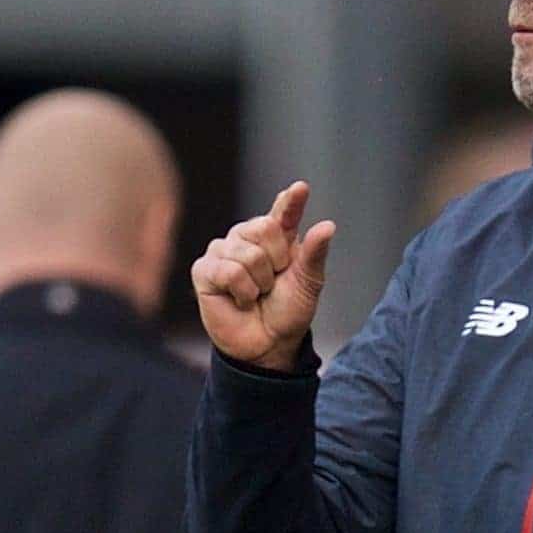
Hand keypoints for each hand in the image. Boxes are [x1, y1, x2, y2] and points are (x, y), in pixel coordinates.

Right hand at [191, 181, 335, 371]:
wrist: (268, 343)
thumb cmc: (288, 311)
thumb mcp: (308, 282)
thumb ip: (314, 253)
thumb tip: (328, 225)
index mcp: (277, 236)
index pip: (283, 212)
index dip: (291, 201)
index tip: (300, 189)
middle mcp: (247, 237)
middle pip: (263, 227)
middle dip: (276, 261)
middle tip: (272, 283)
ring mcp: (223, 251)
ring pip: (248, 253)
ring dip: (259, 282)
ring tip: (256, 293)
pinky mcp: (204, 270)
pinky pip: (228, 271)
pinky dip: (242, 291)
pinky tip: (240, 299)